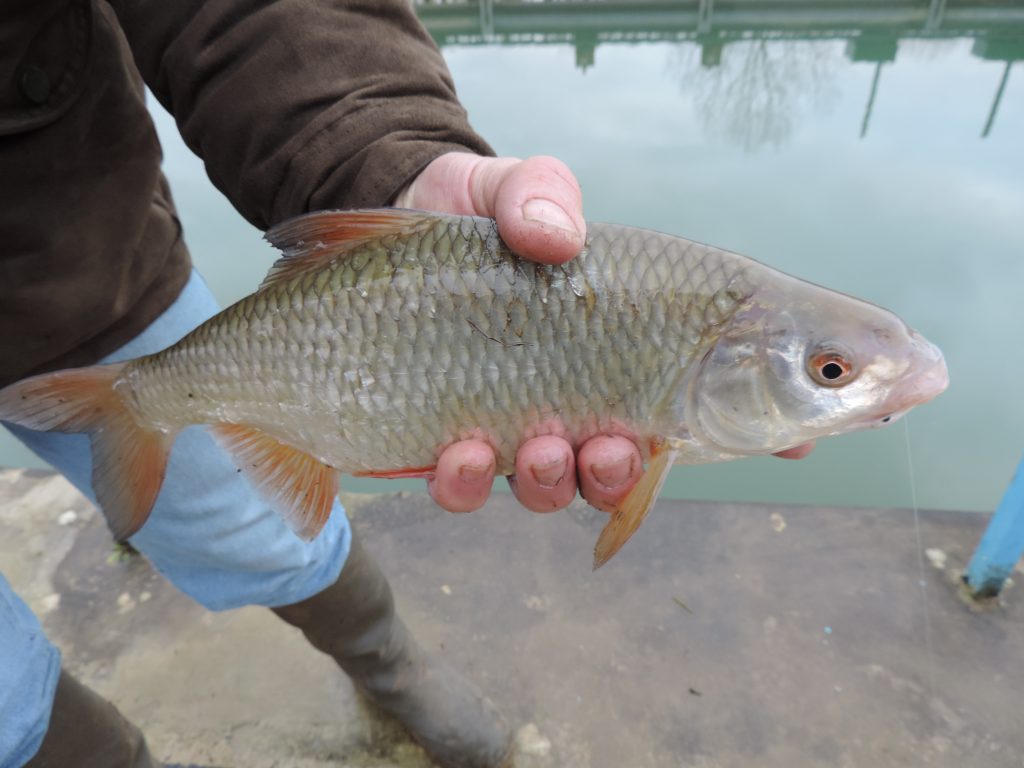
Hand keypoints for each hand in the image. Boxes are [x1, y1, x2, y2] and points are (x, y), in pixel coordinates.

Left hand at [395, 153, 812, 513]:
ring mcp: (522, 425)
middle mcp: (586, 397)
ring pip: (558, 488)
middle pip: (629, 464)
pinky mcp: (453, 442)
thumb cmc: (477, 219)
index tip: (800, 445)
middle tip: (615, 448)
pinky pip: (471, 488)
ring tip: (542, 448)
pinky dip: (470, 483)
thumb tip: (561, 236)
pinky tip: (459, 452)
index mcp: (632, 343)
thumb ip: (541, 193)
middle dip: (624, 473)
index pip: (715, 391)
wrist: (387, 250)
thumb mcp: (513, 187)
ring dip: (558, 483)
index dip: (768, 427)